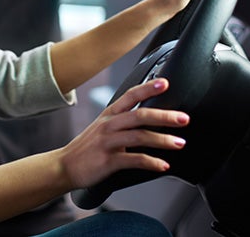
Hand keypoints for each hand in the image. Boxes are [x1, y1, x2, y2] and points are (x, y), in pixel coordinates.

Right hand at [58, 78, 188, 189]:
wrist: (65, 166)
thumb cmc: (89, 147)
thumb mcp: (104, 127)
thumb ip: (124, 121)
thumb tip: (152, 117)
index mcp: (109, 114)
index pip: (130, 95)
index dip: (148, 88)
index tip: (166, 82)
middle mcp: (109, 125)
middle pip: (139, 115)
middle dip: (164, 116)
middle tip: (183, 118)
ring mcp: (108, 142)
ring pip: (139, 137)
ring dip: (162, 140)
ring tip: (179, 143)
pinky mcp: (108, 161)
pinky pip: (133, 160)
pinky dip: (151, 162)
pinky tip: (163, 165)